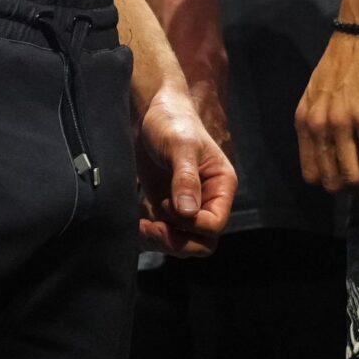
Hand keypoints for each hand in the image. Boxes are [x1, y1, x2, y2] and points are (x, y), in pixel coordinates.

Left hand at [137, 84, 236, 255]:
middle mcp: (209, 200)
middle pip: (202, 243)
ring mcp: (188, 208)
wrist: (151, 114)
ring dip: (162, 242)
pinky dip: (150, 237)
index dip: (192, 225)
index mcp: (221, 185)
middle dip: (176, 241)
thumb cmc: (173, 122)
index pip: (215, 224)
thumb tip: (188, 213)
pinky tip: (137, 220)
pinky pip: (165, 236)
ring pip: (183, 244)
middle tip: (151, 227)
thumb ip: (185, 179)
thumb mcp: (181, 147)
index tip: (167, 204)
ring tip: (141, 225)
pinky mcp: (167, 210)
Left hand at [295, 32, 358, 193]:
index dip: (336, 181)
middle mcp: (318, 125)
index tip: (357, 171)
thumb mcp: (324, 89)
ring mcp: (341, 123)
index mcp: (305, 119)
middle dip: (358, 186)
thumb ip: (326, 117)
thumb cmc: (351, 53)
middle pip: (333, 182)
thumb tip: (340, 147)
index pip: (312, 173)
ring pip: (355, 178)